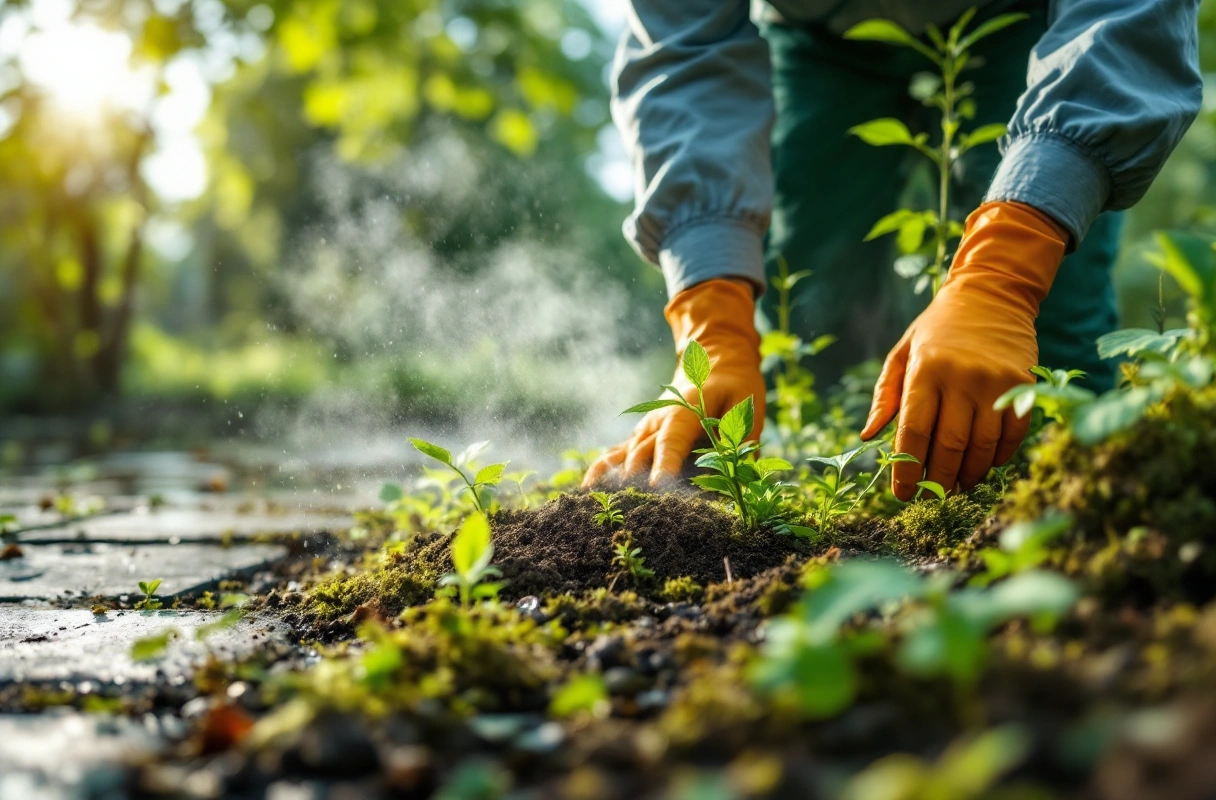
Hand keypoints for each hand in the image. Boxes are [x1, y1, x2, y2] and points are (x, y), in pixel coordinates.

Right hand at [583, 279, 763, 486]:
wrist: (715, 359)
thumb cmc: (734, 385)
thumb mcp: (745, 407)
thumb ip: (739, 440)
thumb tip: (738, 474)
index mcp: (684, 412)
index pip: (671, 441)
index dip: (664, 463)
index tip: (657, 486)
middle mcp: (657, 420)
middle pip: (640, 452)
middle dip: (635, 480)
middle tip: (631, 509)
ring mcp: (645, 427)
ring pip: (622, 453)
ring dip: (611, 476)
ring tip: (594, 500)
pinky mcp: (641, 434)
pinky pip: (617, 452)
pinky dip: (603, 468)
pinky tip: (588, 489)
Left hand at [860, 201, 1068, 499]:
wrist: (991, 294)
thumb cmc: (937, 329)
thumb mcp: (902, 353)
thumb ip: (886, 396)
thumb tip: (868, 437)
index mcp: (925, 371)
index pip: (913, 432)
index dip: (907, 470)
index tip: (902, 494)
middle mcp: (961, 377)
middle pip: (950, 446)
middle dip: (939, 478)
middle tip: (933, 495)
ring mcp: (996, 382)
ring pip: (983, 446)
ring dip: (970, 474)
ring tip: (958, 485)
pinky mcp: (1023, 384)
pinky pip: (1012, 434)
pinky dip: (999, 456)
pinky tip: (985, 464)